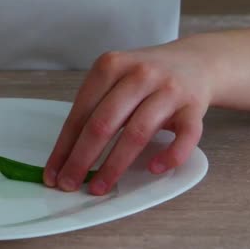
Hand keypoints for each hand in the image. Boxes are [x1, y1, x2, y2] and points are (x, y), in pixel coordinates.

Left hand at [43, 39, 214, 194]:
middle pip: (103, 123)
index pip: (80, 113)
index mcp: (110, 66)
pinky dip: (169, 155)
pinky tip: (153, 169)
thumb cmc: (145, 77)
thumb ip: (94, 107)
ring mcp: (169, 89)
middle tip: (68, 184)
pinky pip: (184, 136)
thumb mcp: (115, 78)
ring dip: (114, 165)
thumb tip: (66, 155)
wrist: (196, 61)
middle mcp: (139, 74)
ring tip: (99, 187)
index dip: (64, 146)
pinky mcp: (194, 106)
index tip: (53, 172)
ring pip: (137, 133)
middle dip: (81, 159)